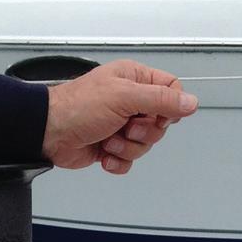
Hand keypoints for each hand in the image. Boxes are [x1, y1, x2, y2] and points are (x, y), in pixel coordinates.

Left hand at [42, 59, 197, 174]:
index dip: (168, 108)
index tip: (154, 114)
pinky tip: (103, 153)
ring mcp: (121, 125)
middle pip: (159, 125)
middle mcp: (130, 101)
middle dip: (142, 133)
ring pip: (144, 146)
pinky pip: (128, 161)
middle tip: (124, 126)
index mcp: (135, 80)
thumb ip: (161, 99)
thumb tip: (191, 103)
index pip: (171, 92)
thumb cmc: (78, 107)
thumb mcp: (124, 96)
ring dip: (126, 148)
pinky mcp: (111, 147)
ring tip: (108, 139)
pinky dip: (117, 162)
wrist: (49, 132)